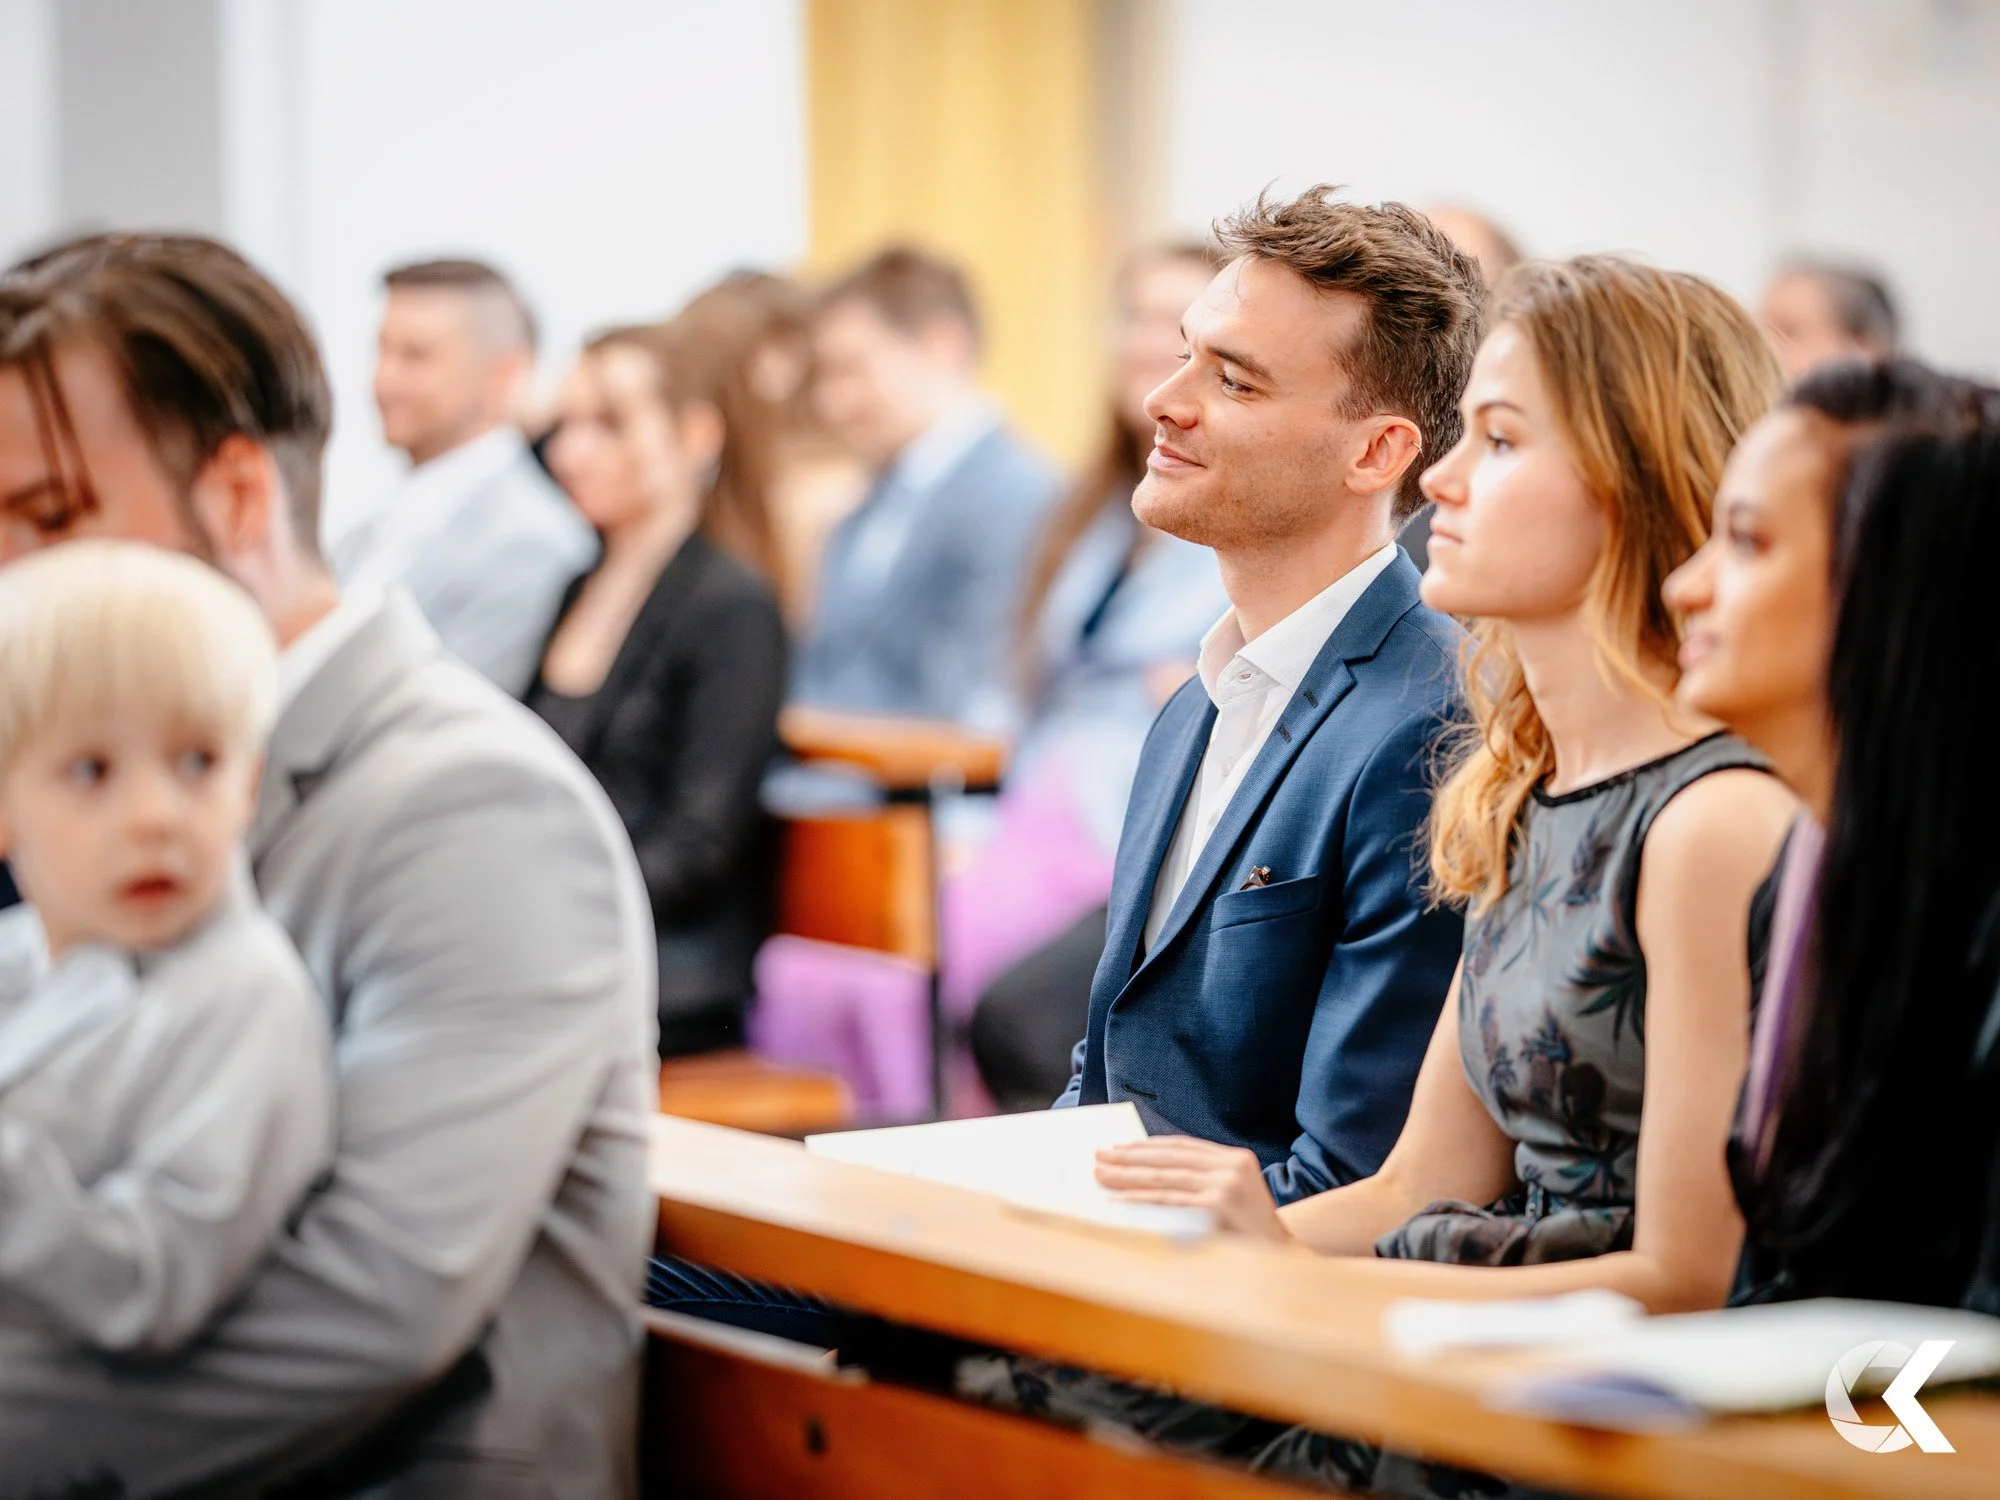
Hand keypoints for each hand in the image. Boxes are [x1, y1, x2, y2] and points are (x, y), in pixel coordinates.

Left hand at [1094, 1136, 1290, 1241]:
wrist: (1281, 1262)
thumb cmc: (1246, 1233)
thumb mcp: (1228, 1196)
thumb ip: (1198, 1180)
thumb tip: (1140, 1171)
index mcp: (1235, 1158)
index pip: (1182, 1145)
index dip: (1146, 1145)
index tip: (1118, 1147)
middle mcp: (1232, 1166)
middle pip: (1169, 1158)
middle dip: (1130, 1158)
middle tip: (1098, 1157)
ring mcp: (1226, 1185)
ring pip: (1164, 1178)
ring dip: (1127, 1177)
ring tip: (1101, 1176)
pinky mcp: (1216, 1207)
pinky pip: (1168, 1202)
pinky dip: (1139, 1201)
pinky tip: (1118, 1202)